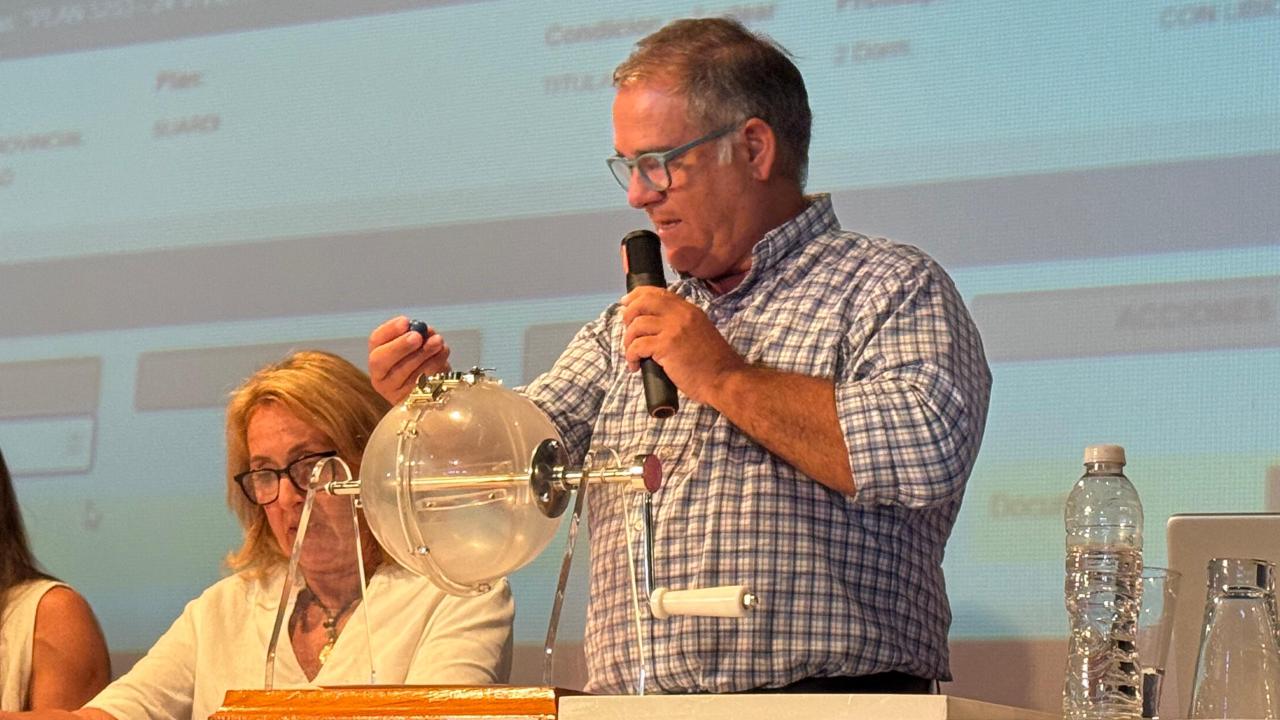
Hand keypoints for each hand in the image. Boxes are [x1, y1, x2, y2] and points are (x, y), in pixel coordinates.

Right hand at [367, 316, 450, 403]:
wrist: (433, 387)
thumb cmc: (421, 359)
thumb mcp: (416, 344)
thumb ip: (416, 333)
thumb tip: (424, 330)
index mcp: (377, 356)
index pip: (376, 341)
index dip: (389, 330)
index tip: (405, 322)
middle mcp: (380, 376)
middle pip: (382, 360)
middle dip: (401, 346)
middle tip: (418, 336)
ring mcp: (393, 392)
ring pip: (404, 371)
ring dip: (424, 354)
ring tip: (438, 342)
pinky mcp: (410, 401)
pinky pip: (422, 382)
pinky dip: (435, 366)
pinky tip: (442, 354)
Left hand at [620, 287, 745, 405]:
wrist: (725, 379)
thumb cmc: (713, 364)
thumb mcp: (700, 333)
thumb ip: (681, 325)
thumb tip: (654, 325)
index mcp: (689, 310)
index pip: (658, 293)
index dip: (637, 295)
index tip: (626, 302)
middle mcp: (681, 314)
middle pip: (644, 302)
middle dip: (628, 313)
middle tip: (626, 329)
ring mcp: (674, 329)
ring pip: (637, 324)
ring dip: (628, 340)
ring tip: (633, 354)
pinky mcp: (666, 346)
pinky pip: (637, 345)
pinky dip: (631, 356)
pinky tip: (635, 365)